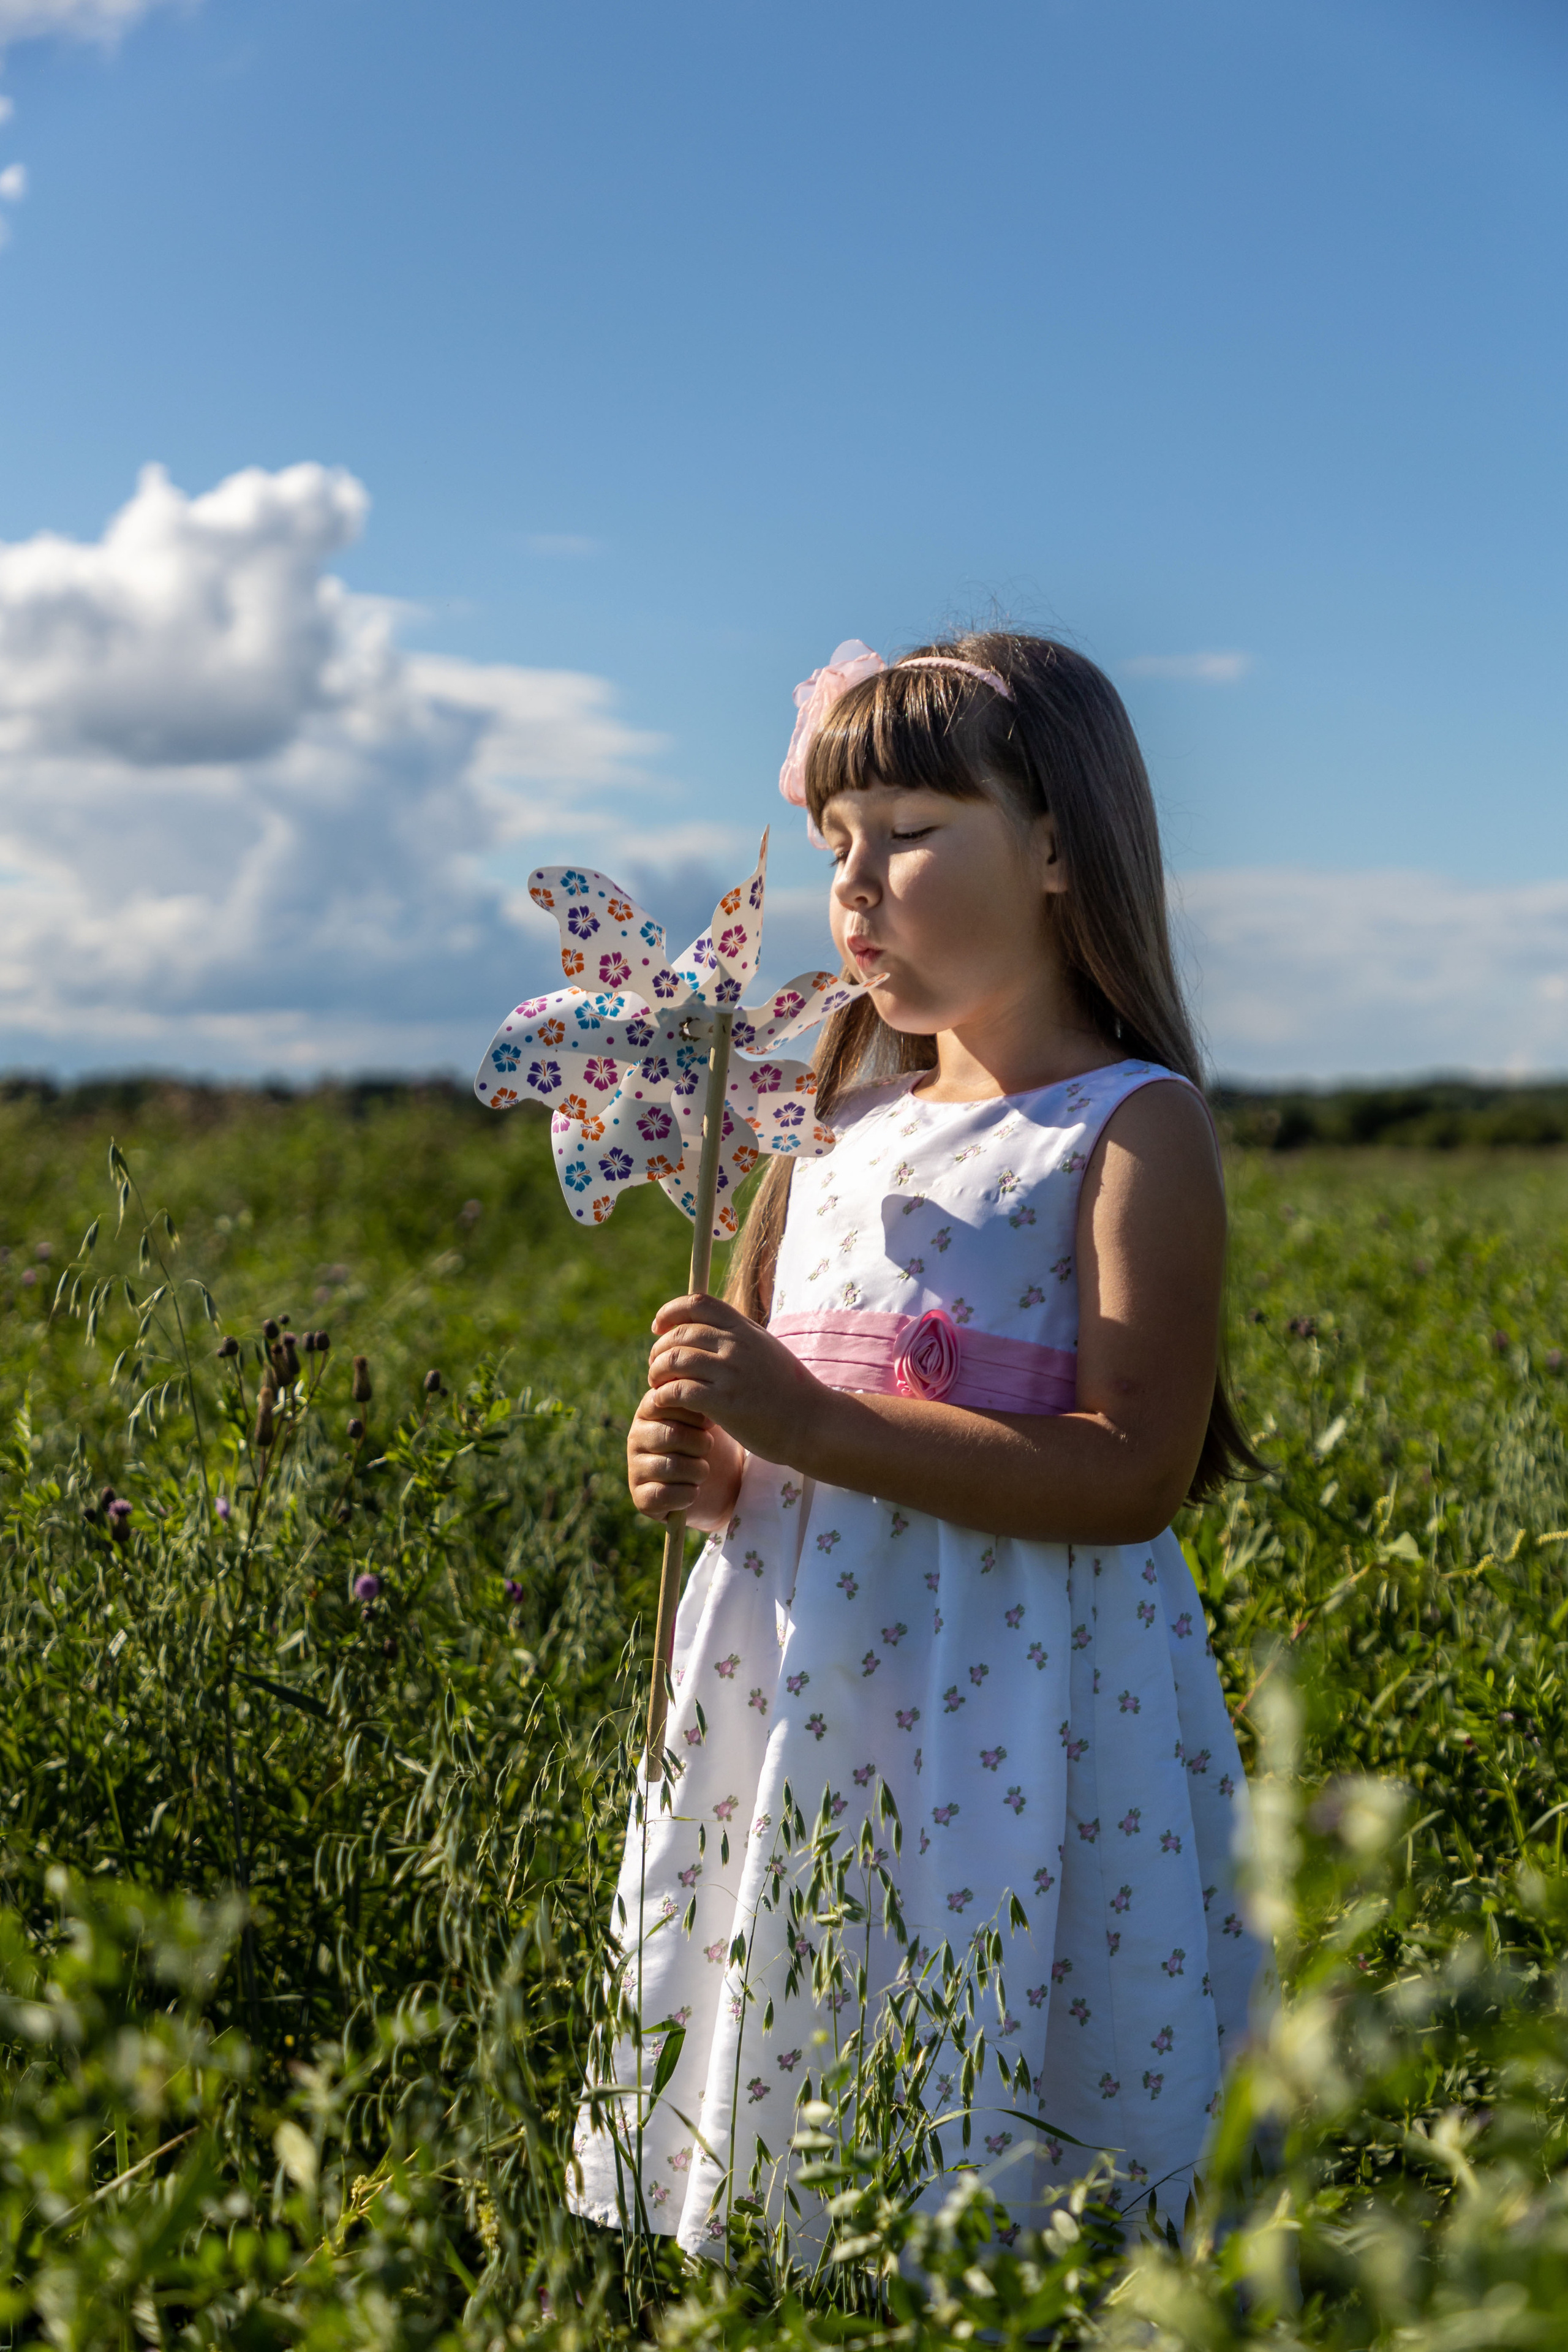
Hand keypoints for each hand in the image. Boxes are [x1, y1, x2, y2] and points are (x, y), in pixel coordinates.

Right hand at [626, 1388, 744, 1529]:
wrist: (722, 1481)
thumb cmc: (713, 1439)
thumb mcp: (709, 1411)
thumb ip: (699, 1391)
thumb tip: (697, 1375)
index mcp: (650, 1409)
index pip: (665, 1402)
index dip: (694, 1415)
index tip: (709, 1423)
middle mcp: (636, 1436)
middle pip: (671, 1435)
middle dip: (700, 1444)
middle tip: (706, 1448)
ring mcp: (635, 1467)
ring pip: (670, 1466)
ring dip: (698, 1471)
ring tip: (703, 1469)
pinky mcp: (640, 1498)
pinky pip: (663, 1495)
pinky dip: (686, 1495)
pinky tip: (693, 1490)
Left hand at [646, 1292, 825, 1466]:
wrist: (813, 1423)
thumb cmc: (789, 1392)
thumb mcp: (766, 1349)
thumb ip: (738, 1337)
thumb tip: (707, 1329)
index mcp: (745, 1329)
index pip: (697, 1303)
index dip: (670, 1312)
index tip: (658, 1328)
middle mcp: (737, 1345)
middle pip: (680, 1333)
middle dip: (659, 1348)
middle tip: (656, 1366)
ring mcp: (731, 1372)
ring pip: (674, 1359)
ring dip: (657, 1372)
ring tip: (657, 1385)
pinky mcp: (725, 1402)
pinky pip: (678, 1391)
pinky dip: (663, 1396)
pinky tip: (663, 1403)